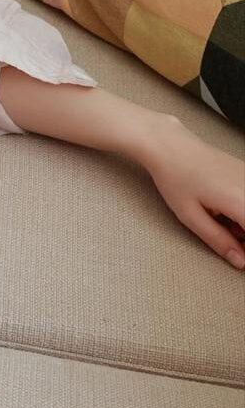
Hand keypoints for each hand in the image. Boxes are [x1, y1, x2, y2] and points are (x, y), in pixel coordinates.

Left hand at [141, 118, 244, 269]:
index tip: (240, 257)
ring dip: (244, 224)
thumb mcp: (191, 216)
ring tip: (220, 221)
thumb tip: (240, 261)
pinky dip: (242, 210)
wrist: (170, 145)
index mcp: (242, 202)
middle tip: (229, 241)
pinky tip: (224, 210)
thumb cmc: (175, 177)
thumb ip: (219, 241)